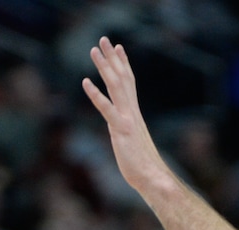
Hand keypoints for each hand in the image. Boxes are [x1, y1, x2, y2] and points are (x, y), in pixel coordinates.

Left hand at [82, 37, 168, 194]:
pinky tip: (85, 82)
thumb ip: (133, 139)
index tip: (118, 49)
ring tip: (94, 50)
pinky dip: (96, 95)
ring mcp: (127, 120)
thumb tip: (135, 138)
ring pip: (116, 87)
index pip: (130, 85)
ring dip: (105, 67)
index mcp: (135, 115)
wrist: (152, 180)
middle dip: (113, 59)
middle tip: (104, 40)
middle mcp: (132, 113)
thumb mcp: (137, 148)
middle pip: (123, 79)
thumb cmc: (147, 170)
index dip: (123, 65)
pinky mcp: (121, 131)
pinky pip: (107, 109)